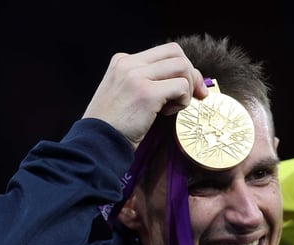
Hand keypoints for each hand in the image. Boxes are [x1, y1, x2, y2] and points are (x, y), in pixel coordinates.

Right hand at [82, 42, 207, 149]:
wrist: (98, 143)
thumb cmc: (115, 124)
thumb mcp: (125, 93)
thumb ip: (148, 81)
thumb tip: (185, 79)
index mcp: (123, 61)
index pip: (164, 52)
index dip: (182, 68)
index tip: (186, 88)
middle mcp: (129, 63)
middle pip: (176, 53)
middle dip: (191, 74)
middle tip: (195, 95)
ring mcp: (137, 76)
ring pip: (182, 67)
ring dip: (187, 88)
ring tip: (173, 106)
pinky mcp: (147, 93)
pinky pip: (181, 87)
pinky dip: (183, 101)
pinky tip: (167, 113)